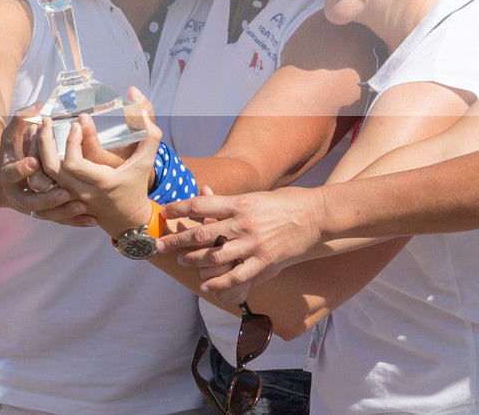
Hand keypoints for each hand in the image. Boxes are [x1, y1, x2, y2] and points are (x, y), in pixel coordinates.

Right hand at [0, 104, 88, 224]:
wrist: (3, 184)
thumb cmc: (10, 154)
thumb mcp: (11, 137)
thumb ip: (21, 120)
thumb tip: (38, 104)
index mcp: (9, 174)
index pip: (13, 173)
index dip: (22, 169)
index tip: (34, 162)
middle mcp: (19, 194)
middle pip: (32, 201)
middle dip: (48, 198)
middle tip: (65, 192)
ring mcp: (32, 207)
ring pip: (48, 215)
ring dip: (65, 211)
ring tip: (83, 205)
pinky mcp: (45, 214)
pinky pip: (61, 221)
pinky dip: (75, 221)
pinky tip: (93, 220)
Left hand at [40, 95, 161, 232]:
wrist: (127, 219)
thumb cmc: (136, 185)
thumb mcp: (146, 158)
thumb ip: (147, 128)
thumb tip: (136, 94)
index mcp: (101, 182)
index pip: (74, 163)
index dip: (71, 142)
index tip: (77, 123)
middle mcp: (81, 192)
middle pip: (51, 169)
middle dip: (45, 141)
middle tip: (47, 120)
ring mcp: (69, 198)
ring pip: (41, 177)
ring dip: (36, 152)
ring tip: (39, 129)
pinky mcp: (61, 200)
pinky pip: (41, 182)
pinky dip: (36, 164)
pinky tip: (36, 146)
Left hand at [156, 185, 327, 292]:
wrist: (318, 215)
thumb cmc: (288, 202)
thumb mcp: (258, 196)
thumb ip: (231, 202)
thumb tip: (203, 194)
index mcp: (242, 203)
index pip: (202, 204)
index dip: (180, 208)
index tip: (165, 212)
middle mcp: (245, 223)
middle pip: (203, 233)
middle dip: (178, 240)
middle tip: (161, 245)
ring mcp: (255, 245)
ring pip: (215, 257)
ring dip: (194, 260)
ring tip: (182, 261)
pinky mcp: (265, 262)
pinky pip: (236, 277)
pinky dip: (218, 283)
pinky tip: (206, 285)